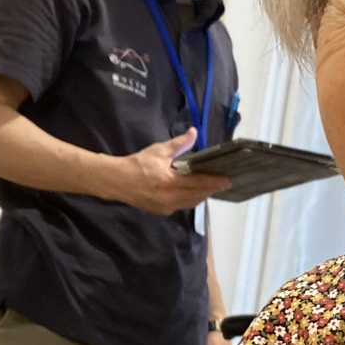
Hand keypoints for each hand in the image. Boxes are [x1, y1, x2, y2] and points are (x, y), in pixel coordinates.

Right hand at [105, 129, 233, 214]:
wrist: (117, 181)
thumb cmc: (138, 164)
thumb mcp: (159, 151)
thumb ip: (179, 144)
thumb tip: (194, 132)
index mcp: (171, 182)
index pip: (199, 183)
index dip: (215, 182)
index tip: (228, 180)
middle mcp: (171, 198)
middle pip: (198, 195)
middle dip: (211, 189)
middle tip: (224, 183)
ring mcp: (167, 207)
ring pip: (191, 203)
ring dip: (202, 195)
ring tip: (212, 187)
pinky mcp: (162, 211)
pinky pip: (182, 206)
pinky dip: (191, 200)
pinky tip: (195, 193)